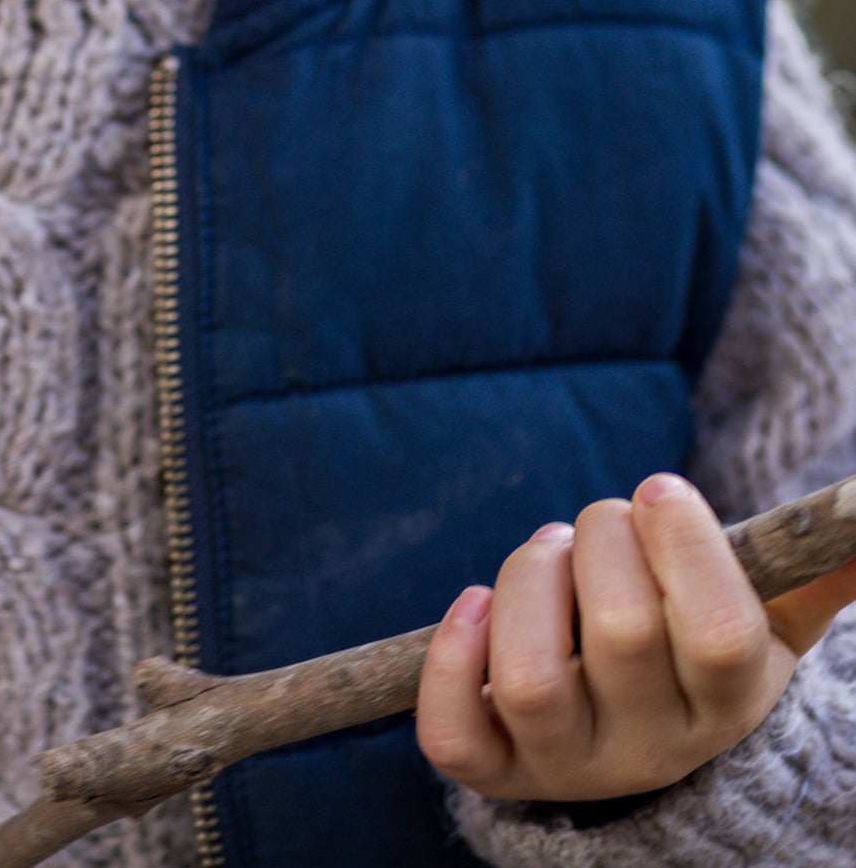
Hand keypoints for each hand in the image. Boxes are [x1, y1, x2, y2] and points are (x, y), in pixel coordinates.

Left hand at [417, 472, 855, 805]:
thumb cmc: (698, 647)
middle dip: (601, 537)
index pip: (719, 633)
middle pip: (620, 631)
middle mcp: (651, 746)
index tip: (660, 489)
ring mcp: (570, 765)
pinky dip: (450, 660)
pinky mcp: (498, 771)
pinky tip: (474, 603)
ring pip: (531, 678)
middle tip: (602, 522)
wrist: (641, 735)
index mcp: (727, 702)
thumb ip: (812, 574)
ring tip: (547, 555)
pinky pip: (455, 739)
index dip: (684, 544)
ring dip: (529, 579)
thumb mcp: (768, 620)